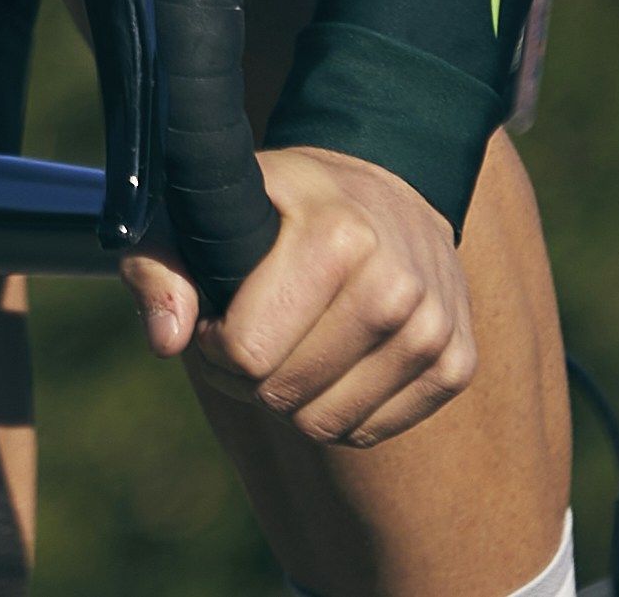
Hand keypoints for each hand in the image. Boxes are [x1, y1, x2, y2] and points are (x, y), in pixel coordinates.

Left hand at [118, 143, 478, 445]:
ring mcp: (433, 329)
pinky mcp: (457, 365)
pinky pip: (369, 431)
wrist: (389, 187)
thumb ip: (162, 264)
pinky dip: (337, 410)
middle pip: (285, 395)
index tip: (217, 314)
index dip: (214, 345)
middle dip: (248, 378)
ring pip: (327, 424)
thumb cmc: (282, 203)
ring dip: (292, 400)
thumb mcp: (209, 208)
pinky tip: (331, 362)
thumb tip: (166, 342)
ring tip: (287, 347)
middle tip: (247, 335)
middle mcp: (396, 285)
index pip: (247, 351)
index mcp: (337, 237)